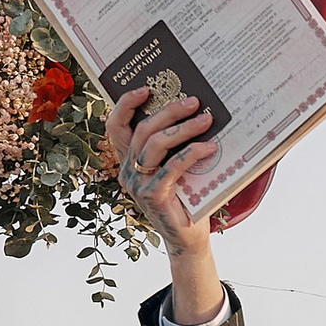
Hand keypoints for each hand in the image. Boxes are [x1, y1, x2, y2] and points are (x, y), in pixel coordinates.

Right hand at [108, 87, 224, 319]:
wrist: (188, 237)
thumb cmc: (184, 197)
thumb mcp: (175, 167)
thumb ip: (174, 146)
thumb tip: (193, 111)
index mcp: (129, 160)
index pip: (116, 126)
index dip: (126, 104)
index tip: (145, 88)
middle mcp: (128, 170)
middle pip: (142, 130)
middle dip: (169, 111)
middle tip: (194, 101)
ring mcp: (138, 184)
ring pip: (155, 144)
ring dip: (183, 128)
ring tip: (206, 119)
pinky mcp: (153, 195)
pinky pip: (173, 166)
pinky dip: (192, 153)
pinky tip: (209, 147)